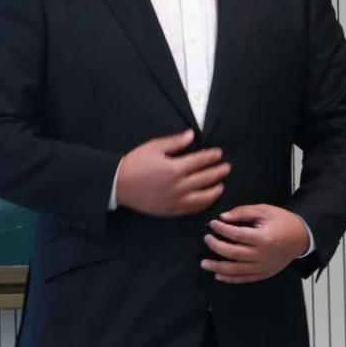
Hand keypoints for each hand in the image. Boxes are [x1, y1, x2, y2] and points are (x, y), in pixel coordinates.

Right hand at [115, 129, 229, 216]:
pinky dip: (204, 203)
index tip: (219, 153)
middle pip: (206, 178)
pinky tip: (208, 198)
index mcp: (175, 168)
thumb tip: (191, 135)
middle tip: (226, 167)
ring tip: (221, 184)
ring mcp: (176, 200)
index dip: (212, 156)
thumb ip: (175, 142)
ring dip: (215, 189)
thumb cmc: (135, 163)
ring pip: (203, 197)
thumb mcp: (154, 147)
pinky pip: (193, 209)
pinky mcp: (171, 211)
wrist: (118, 185)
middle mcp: (179, 186)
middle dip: (218, 171)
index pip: (200, 161)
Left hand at [201, 205, 309, 283]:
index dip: (221, 229)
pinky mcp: (264, 274)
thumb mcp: (265, 210)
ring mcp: (263, 267)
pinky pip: (244, 279)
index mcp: (263, 238)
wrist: (302, 237)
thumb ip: (244, 212)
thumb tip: (224, 217)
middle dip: (216, 246)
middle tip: (206, 239)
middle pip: (233, 253)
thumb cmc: (283, 222)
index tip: (213, 223)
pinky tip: (218, 275)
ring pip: (236, 270)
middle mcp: (262, 255)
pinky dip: (230, 279)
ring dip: (218, 268)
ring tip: (204, 263)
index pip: (236, 234)